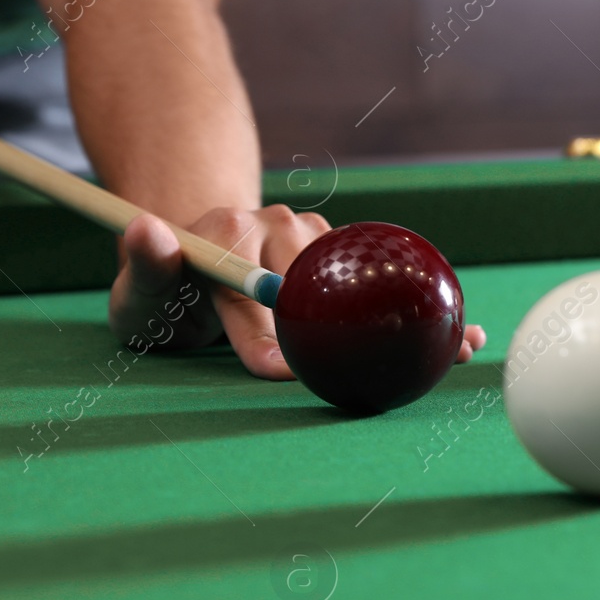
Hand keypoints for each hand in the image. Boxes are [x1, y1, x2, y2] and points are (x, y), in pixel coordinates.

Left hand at [109, 208, 485, 379]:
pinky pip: (376, 277)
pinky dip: (415, 306)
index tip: (282, 377)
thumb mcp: (137, 297)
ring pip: (356, 283)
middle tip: (388, 368)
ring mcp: (314, 232)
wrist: (199, 260)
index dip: (268, 342)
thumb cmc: (165, 297)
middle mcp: (275, 223)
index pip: (253, 296)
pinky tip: (461, 332)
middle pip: (317, 291)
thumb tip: (147, 229)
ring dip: (404, 319)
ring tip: (453, 346)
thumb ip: (143, 268)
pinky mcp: (341, 243)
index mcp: (227, 233)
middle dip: (349, 335)